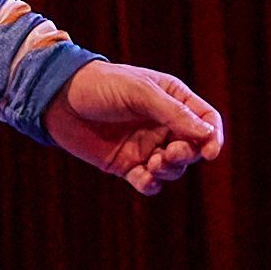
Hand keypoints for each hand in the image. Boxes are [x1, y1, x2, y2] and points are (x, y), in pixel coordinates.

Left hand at [48, 61, 224, 195]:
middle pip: (193, 148)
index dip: (213, 137)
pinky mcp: (126, 164)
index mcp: (172, 99)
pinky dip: (151, 184)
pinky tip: (143, 178)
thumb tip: (207, 135)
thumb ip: (173, 113)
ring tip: (152, 163)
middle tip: (170, 154)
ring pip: (173, 168)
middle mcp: (162, 124)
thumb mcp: (139, 92)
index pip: (206, 120)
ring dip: (169, 170)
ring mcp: (145, 145)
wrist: (57, 99)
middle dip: (187, 155)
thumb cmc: (100, 86)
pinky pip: (148, 182)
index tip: (209, 152)